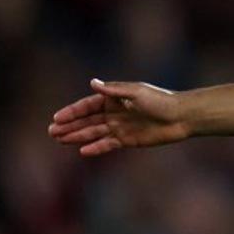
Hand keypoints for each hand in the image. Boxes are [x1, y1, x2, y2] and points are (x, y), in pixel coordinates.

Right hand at [48, 78, 189, 155]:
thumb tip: (93, 83)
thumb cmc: (161, 100)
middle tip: (51, 132)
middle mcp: (115, 112)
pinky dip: (96, 148)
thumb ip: (114, 90)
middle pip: (87, 120)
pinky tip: (82, 151)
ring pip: (94, 132)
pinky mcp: (128, 140)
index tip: (57, 118)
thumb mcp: (136, 92)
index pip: (88, 105)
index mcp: (115, 98)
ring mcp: (120, 126)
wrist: (181, 117)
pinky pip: (108, 144)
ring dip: (77, 136)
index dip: (72, 112)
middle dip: (70, 125)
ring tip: (60, 140)